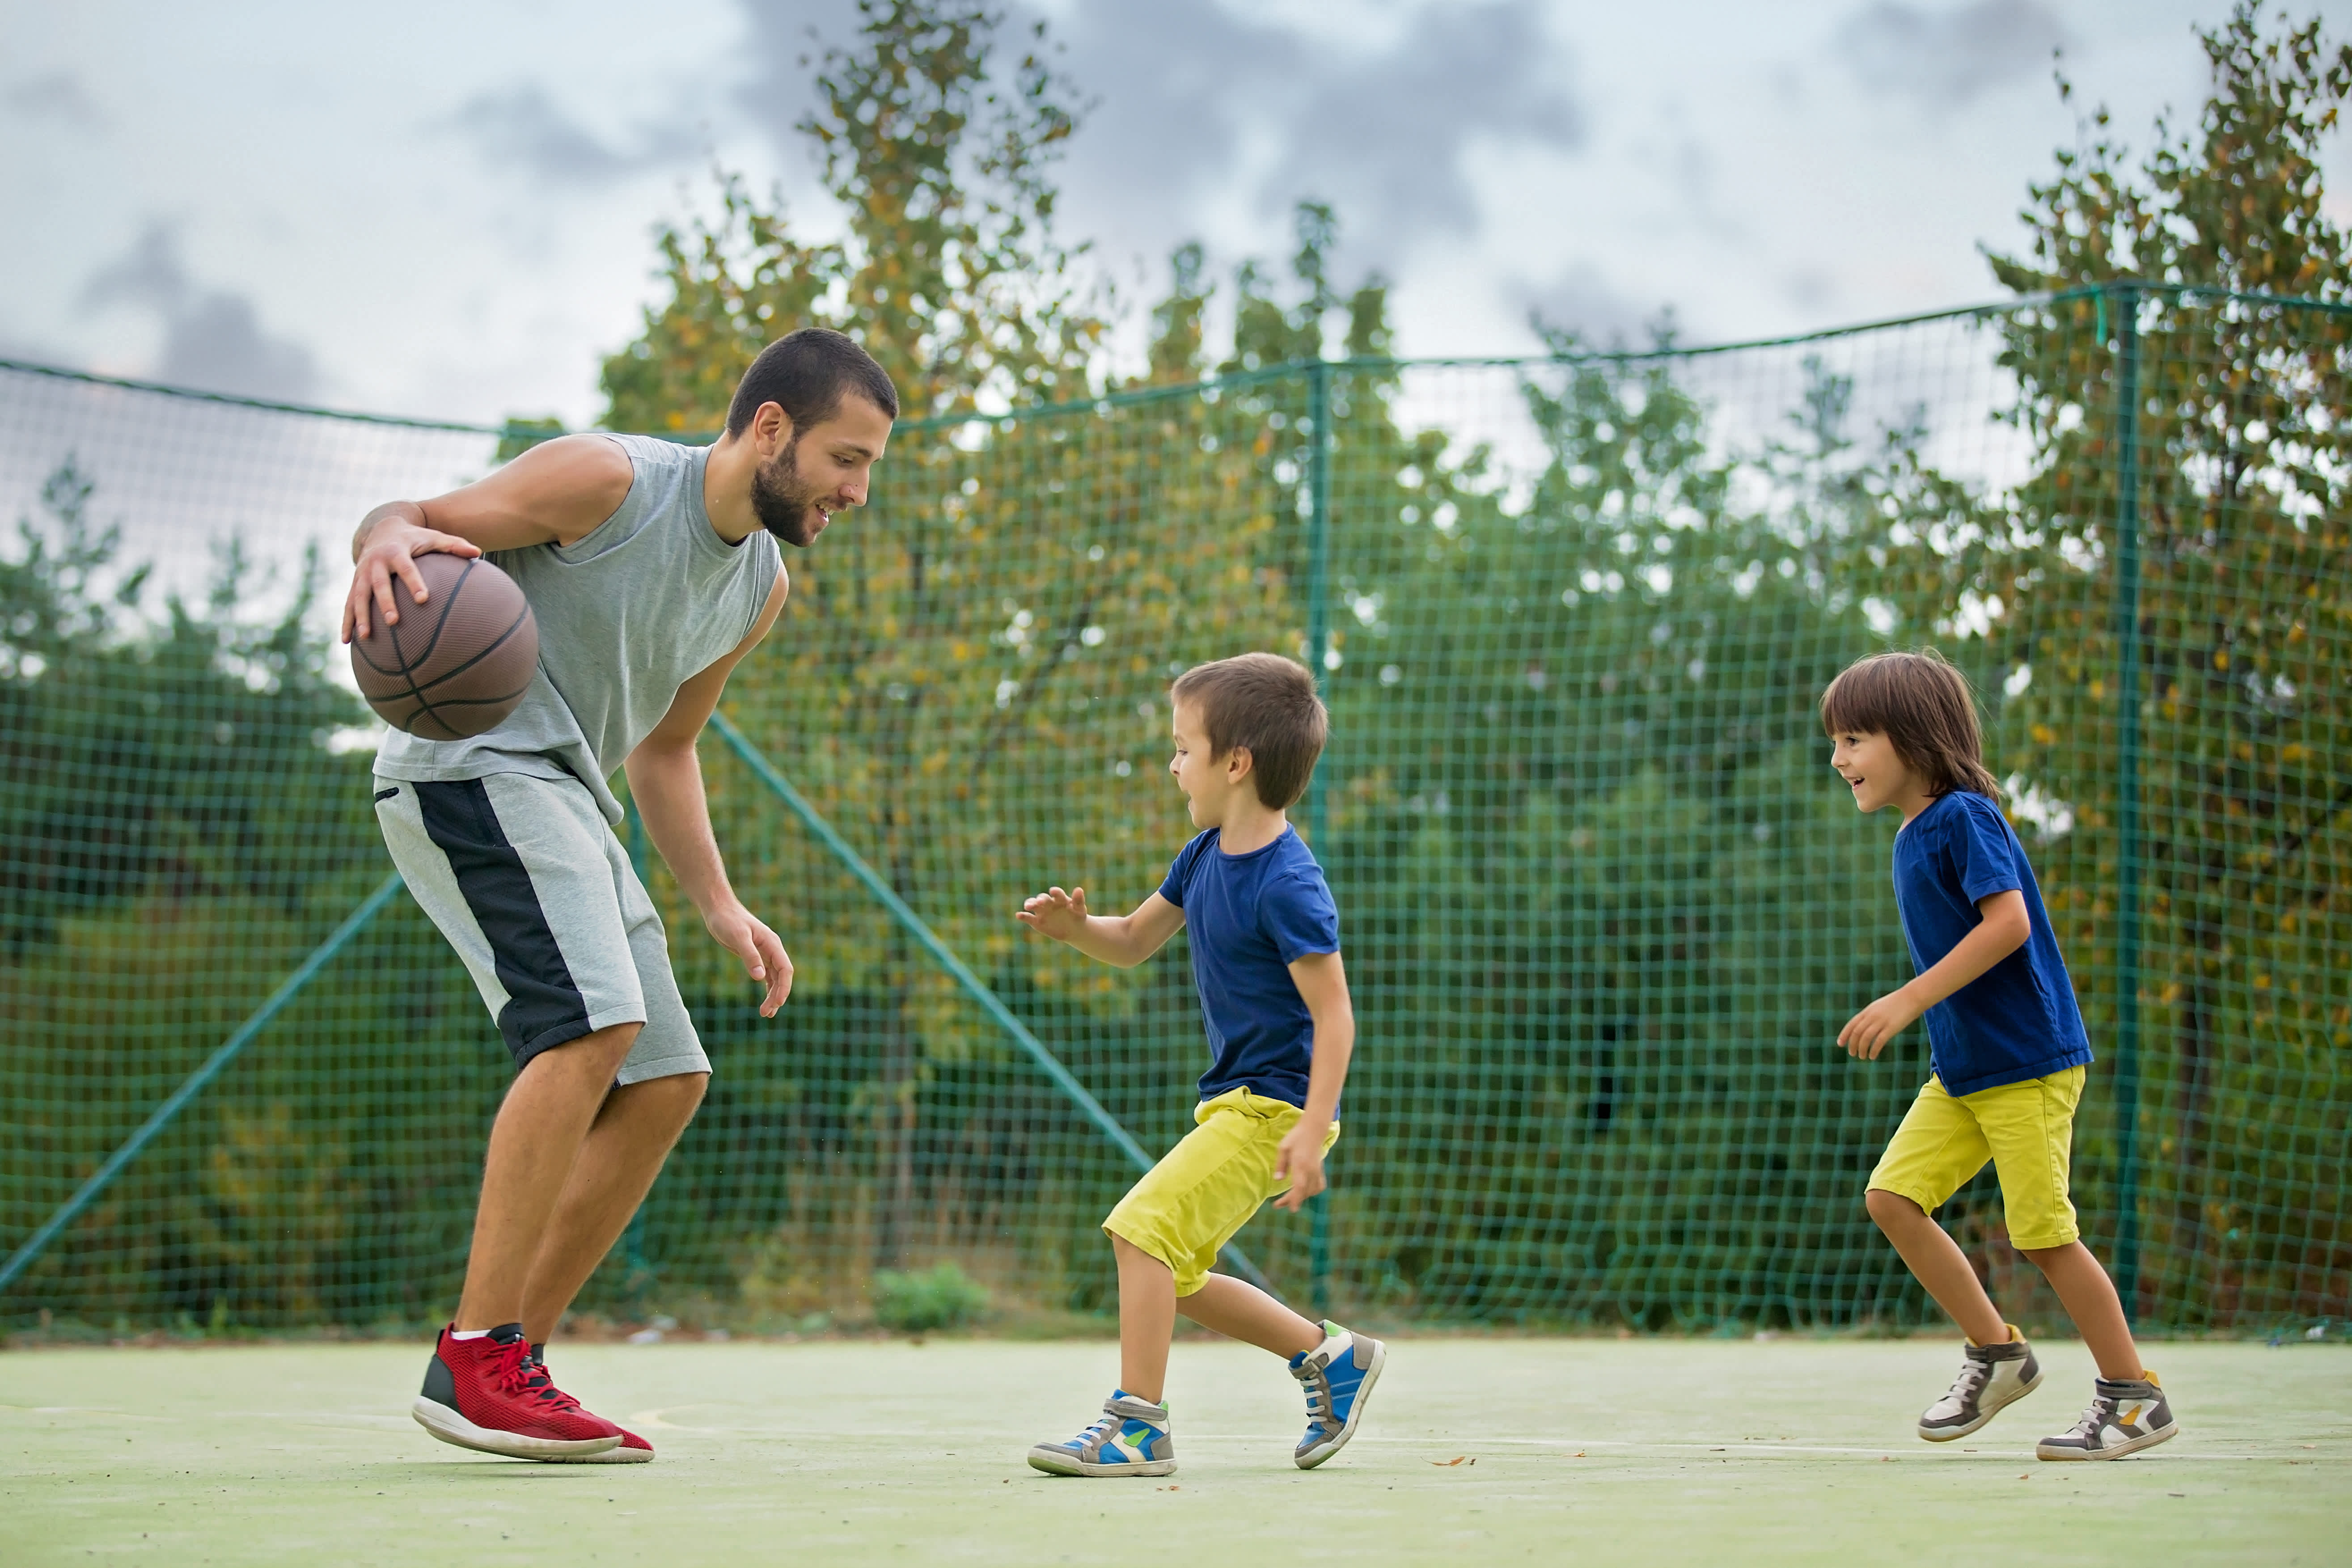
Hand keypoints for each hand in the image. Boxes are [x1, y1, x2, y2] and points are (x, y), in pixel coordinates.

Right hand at [342, 510, 482, 642]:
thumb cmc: (415, 538)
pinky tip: (347, 641)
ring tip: (365, 637)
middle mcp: (375, 562)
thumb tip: (478, 552)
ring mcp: (362, 573)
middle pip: (379, 584)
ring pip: (358, 596)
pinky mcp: (355, 583)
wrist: (382, 529)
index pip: (406, 568)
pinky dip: (346, 621)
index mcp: (396, 551)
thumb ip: (454, 545)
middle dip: (384, 602)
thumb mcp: (433, 537)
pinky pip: (348, 603)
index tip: (423, 599)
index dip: (414, 582)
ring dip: (360, 616)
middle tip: (393, 622)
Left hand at [705, 902, 792, 1016]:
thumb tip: (760, 977)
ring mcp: (765, 953)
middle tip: (766, 1014)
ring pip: (775, 978)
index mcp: (772, 944)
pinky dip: (767, 988)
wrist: (719, 909)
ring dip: (772, 995)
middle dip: (777, 996)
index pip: (785, 969)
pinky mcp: (756, 956)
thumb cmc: (728, 920)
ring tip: (765, 1013)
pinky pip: (767, 976)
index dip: (784, 987)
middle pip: (782, 977)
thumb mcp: (738, 937)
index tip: (777, 1003)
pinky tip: (764, 1001)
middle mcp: (772, 950)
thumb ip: (750, 956)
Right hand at [1014, 885, 1090, 943]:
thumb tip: (1079, 889)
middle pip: (1042, 898)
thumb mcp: (1080, 909)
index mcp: (1060, 898)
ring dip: (1029, 904)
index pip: (1057, 893)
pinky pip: (1028, 918)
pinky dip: (1023, 916)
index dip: (1055, 892)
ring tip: (1027, 906)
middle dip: (1040, 899)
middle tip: (1039, 901)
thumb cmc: (1077, 916)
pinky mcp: (1036, 921)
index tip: (1053, 891)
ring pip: (1033, 905)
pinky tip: (1018, 915)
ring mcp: (1041, 911)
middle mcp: (1048, 902)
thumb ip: (1079, 900)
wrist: (1073, 929)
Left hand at [1270, 1118, 1329, 1211]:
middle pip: (1304, 1192)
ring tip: (1288, 1198)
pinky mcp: (1320, 1170)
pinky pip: (1319, 1186)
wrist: (1313, 1130)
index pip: (1300, 1186)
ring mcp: (1317, 1171)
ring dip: (1301, 1197)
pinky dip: (1311, 1192)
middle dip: (1292, 1201)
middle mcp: (1311, 1170)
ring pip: (1312, 1191)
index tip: (1291, 1209)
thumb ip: (1280, 1164)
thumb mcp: (1283, 1148)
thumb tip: (1277, 1180)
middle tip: (1277, 1205)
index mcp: (1301, 1164)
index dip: (1296, 1199)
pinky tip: (1303, 1192)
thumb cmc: (1295, 1138)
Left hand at [1838, 989, 1922, 1059]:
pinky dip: (1873, 1050)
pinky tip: (1872, 1056)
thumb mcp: (1879, 1007)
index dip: (1844, 1034)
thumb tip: (1864, 1026)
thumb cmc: (1896, 1003)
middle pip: (1857, 1032)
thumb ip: (1871, 1015)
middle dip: (1852, 1044)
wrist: (1912, 997)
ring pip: (1866, 1037)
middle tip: (1852, 1054)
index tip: (1840, 1044)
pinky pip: (1879, 1041)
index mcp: (1868, 1011)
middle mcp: (1872, 1016)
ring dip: (1862, 1049)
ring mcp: (1881, 1021)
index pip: (1852, 1024)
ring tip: (1862, 1057)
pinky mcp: (1891, 1027)